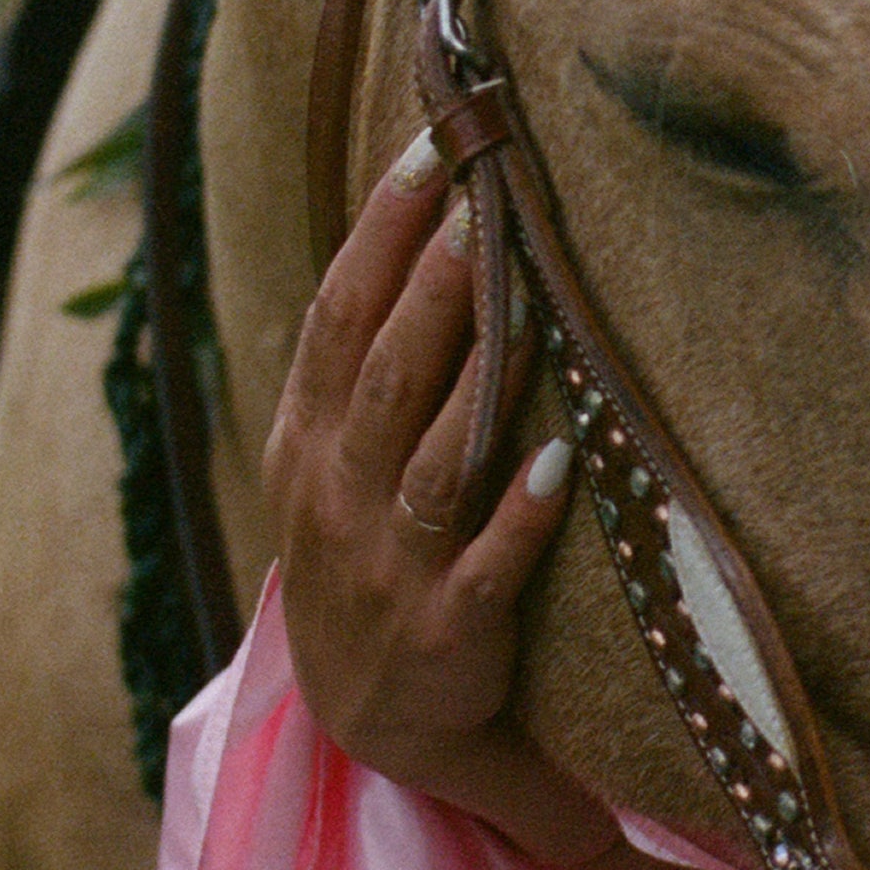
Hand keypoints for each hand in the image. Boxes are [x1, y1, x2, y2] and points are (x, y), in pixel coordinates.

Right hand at [262, 128, 619, 869]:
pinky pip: (486, 567)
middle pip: (386, 372)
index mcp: (308, 440)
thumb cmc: (370, 549)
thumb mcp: (337, 456)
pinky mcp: (447, 634)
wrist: (370, 722)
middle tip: (485, 193)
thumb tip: (434, 216)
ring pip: (433, 457)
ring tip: (523, 292)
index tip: (431, 146)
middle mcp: (337, 495)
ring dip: (478, 374)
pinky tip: (562, 462)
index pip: (337, 316)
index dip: (379, 232)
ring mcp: (388, 567)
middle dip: (432, 281)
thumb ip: (373, 355)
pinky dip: (521, 515)